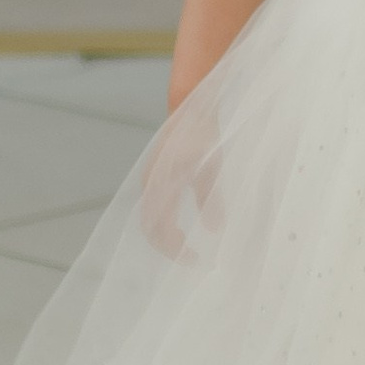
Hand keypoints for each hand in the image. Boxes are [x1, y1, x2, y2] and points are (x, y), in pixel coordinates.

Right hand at [140, 109, 222, 259]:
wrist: (189, 104)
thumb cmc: (202, 133)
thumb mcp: (212, 167)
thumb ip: (210, 198)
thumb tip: (214, 230)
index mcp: (160, 185)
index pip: (159, 229)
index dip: (173, 249)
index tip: (193, 259)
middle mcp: (150, 185)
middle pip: (149, 227)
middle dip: (167, 246)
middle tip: (191, 257)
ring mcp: (150, 179)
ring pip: (150, 218)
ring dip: (164, 235)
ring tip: (185, 243)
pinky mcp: (155, 175)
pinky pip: (153, 206)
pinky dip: (163, 221)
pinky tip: (180, 224)